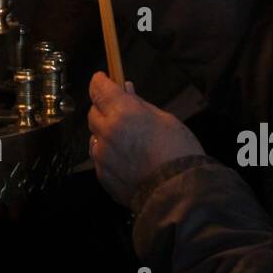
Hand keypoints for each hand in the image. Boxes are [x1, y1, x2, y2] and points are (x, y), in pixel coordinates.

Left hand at [88, 73, 204, 206]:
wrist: (179, 194)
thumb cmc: (178, 151)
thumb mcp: (165, 119)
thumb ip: (139, 104)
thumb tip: (126, 90)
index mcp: (122, 113)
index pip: (99, 89)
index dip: (99, 81)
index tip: (102, 78)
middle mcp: (106, 133)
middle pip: (93, 113)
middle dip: (103, 108)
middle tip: (119, 111)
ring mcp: (102, 157)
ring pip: (94, 137)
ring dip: (104, 133)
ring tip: (126, 140)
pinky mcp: (103, 176)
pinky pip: (100, 158)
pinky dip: (108, 154)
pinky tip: (126, 159)